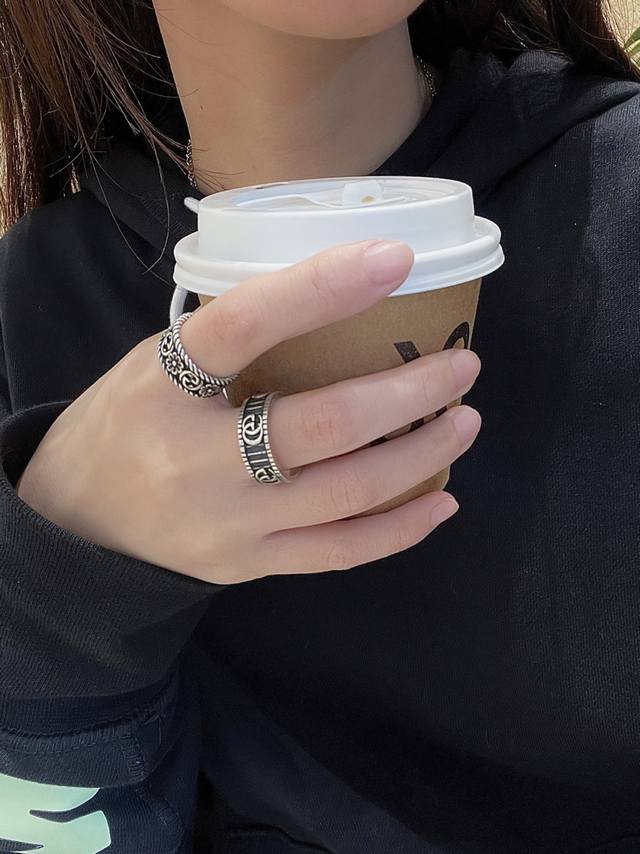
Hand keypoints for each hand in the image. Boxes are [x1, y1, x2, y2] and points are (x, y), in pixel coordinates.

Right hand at [16, 239, 480, 583]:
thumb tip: (332, 298)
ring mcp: (227, 522)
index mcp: (164, 385)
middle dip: (410, 393)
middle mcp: (196, 459)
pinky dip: (400, 530)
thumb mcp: (153, 362)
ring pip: (346, 494)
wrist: (74, 522)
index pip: (246, 324)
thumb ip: (229, 340)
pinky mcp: (248, 564)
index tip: (394, 258)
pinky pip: (337, 553)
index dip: (323, 287)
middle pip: (323, 426)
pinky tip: (443, 503)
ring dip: (422, 455)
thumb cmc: (124, 422)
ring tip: (465, 422)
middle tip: (463, 366)